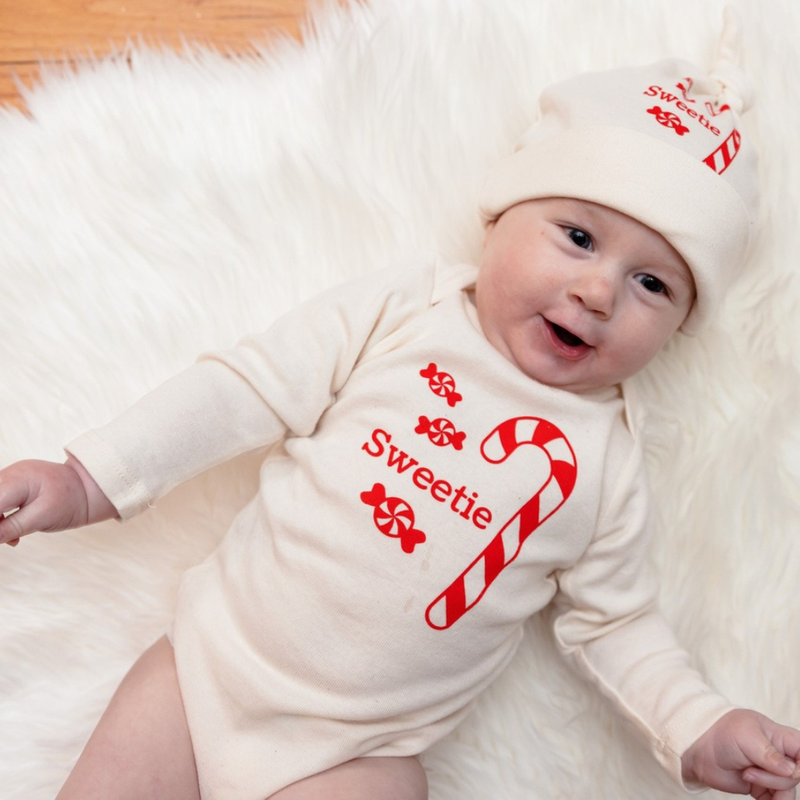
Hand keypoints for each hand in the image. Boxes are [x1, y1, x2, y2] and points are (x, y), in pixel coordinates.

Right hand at [0, 457, 116, 545]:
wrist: (88, 489)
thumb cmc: (69, 502)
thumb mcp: (42, 518)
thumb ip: (12, 527)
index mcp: (18, 480)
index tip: (2, 536)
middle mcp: (10, 474)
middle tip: (9, 538)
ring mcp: (11, 476)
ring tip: (13, 538)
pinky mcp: (12, 483)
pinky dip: (1, 517)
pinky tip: (13, 533)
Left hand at [682, 709, 799, 798]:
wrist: (698, 749)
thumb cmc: (722, 733)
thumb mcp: (746, 737)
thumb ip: (771, 754)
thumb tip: (792, 770)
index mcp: (781, 737)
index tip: (789, 770)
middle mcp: (780, 756)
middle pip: (795, 776)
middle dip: (774, 778)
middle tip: (749, 770)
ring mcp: (771, 773)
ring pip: (787, 791)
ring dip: (770, 790)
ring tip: (747, 776)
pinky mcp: (763, 788)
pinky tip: (758, 797)